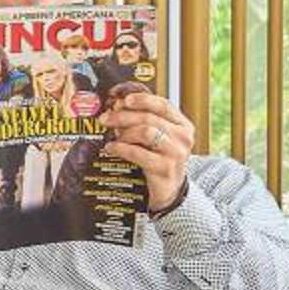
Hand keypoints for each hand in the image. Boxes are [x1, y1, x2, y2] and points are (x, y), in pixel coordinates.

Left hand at [102, 90, 196, 211]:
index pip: (163, 105)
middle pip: (150, 118)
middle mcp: (183, 137)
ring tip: (113, 136)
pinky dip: (121, 148)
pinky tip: (111, 148)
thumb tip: (118, 107)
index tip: (124, 100)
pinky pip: (138, 153)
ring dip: (124, 132)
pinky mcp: (165, 168)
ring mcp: (176, 153)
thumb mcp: (158, 137)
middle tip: (105, 118)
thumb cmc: (160, 159)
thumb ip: (144, 122)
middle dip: (123, 116)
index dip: (142, 99)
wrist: (169, 189)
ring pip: (145, 132)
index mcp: (183, 125)